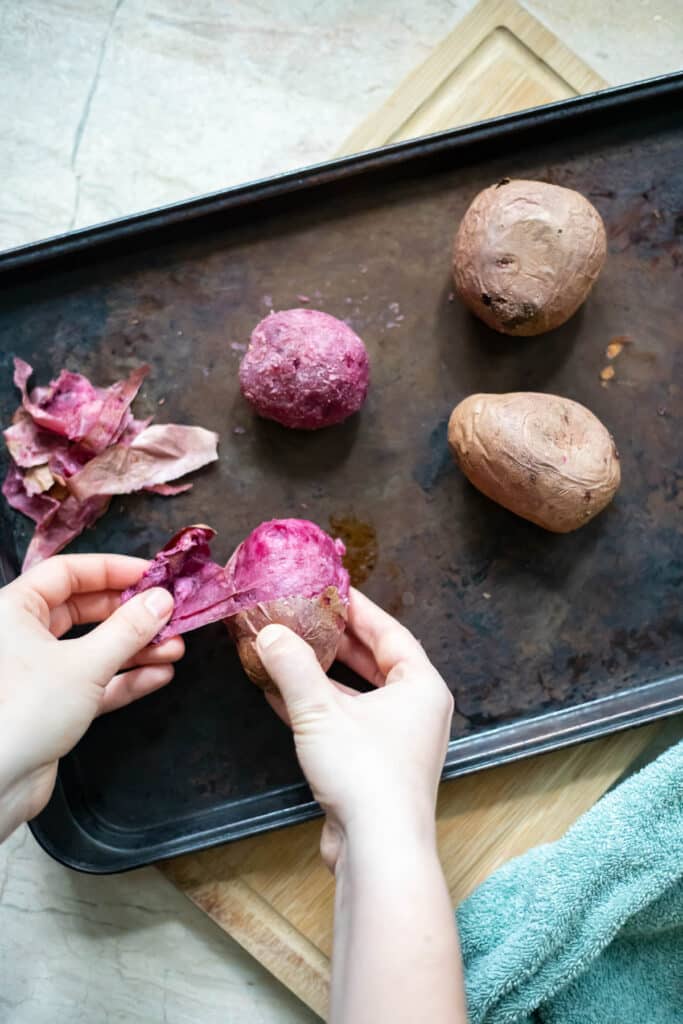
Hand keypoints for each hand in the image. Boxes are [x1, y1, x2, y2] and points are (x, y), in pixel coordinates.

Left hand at [0, 554, 183, 839]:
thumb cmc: (24, 710)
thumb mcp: (85, 664)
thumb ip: (128, 629)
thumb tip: (163, 599)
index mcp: (14, 609)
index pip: (68, 572)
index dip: (113, 570)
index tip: (153, 576)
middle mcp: (23, 635)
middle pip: (85, 610)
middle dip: (131, 615)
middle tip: (171, 616)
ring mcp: (39, 672)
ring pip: (94, 648)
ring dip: (136, 648)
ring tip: (176, 648)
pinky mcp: (52, 705)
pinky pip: (94, 682)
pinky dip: (125, 678)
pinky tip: (159, 675)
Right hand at [256, 588, 453, 870]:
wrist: (378, 851)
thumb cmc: (366, 775)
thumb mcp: (321, 710)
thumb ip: (292, 667)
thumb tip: (269, 633)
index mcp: (421, 686)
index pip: (389, 631)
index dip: (359, 608)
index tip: (331, 588)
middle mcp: (415, 710)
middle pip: (375, 661)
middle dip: (338, 640)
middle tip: (306, 615)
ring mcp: (396, 741)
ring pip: (357, 694)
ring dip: (322, 675)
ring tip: (288, 649)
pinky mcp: (374, 767)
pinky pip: (344, 723)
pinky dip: (316, 708)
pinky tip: (280, 694)